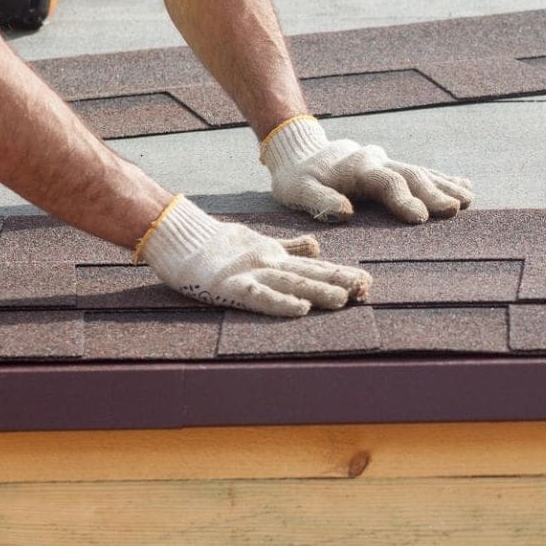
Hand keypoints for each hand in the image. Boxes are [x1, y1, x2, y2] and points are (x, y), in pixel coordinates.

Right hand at [139, 195, 371, 316]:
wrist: (179, 236)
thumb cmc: (217, 244)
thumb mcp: (260, 242)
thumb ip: (289, 246)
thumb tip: (317, 246)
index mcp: (276, 255)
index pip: (314, 265)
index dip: (340, 273)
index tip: (366, 281)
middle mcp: (269, 262)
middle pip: (310, 273)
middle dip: (339, 281)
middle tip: (366, 289)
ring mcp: (251, 273)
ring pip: (292, 282)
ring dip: (319, 290)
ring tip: (344, 298)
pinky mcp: (231, 286)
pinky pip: (260, 296)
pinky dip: (281, 302)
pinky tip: (301, 309)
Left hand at [260, 115, 473, 223]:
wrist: (300, 150)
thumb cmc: (297, 178)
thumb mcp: (298, 190)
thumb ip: (319, 200)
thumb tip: (345, 213)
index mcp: (357, 168)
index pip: (385, 182)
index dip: (403, 199)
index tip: (420, 217)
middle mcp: (377, 161)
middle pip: (410, 175)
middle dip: (434, 192)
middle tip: (455, 209)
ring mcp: (387, 162)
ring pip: (421, 172)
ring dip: (445, 185)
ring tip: (467, 199)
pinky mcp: (391, 167)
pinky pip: (421, 171)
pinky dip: (443, 178)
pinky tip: (465, 186)